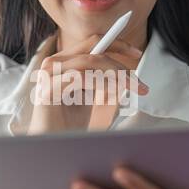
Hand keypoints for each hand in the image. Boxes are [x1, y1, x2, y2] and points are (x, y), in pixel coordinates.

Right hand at [26, 34, 148, 133]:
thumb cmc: (68, 123)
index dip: (117, 44)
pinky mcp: (48, 89)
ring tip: (131, 89)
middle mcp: (54, 63)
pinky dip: (101, 82)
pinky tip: (114, 92)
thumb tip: (120, 70)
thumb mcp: (87, 95)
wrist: (51, 145)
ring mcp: (49, 74)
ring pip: (90, 62)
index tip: (137, 53)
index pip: (92, 43)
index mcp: (64, 62)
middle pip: (94, 51)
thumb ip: (97, 78)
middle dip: (121, 66)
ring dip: (115, 75)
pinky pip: (80, 78)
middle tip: (140, 85)